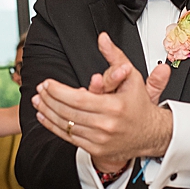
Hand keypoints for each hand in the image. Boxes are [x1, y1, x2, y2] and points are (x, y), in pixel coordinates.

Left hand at [30, 33, 172, 174]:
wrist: (151, 134)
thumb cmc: (139, 105)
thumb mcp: (131, 77)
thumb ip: (114, 56)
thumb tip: (103, 39)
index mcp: (114, 107)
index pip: (77, 99)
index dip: (58, 91)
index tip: (47, 83)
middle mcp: (106, 125)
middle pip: (68, 112)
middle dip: (49, 99)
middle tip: (39, 90)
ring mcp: (100, 140)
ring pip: (66, 126)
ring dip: (48, 112)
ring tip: (38, 101)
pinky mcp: (96, 149)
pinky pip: (69, 138)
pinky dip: (54, 127)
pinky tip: (45, 116)